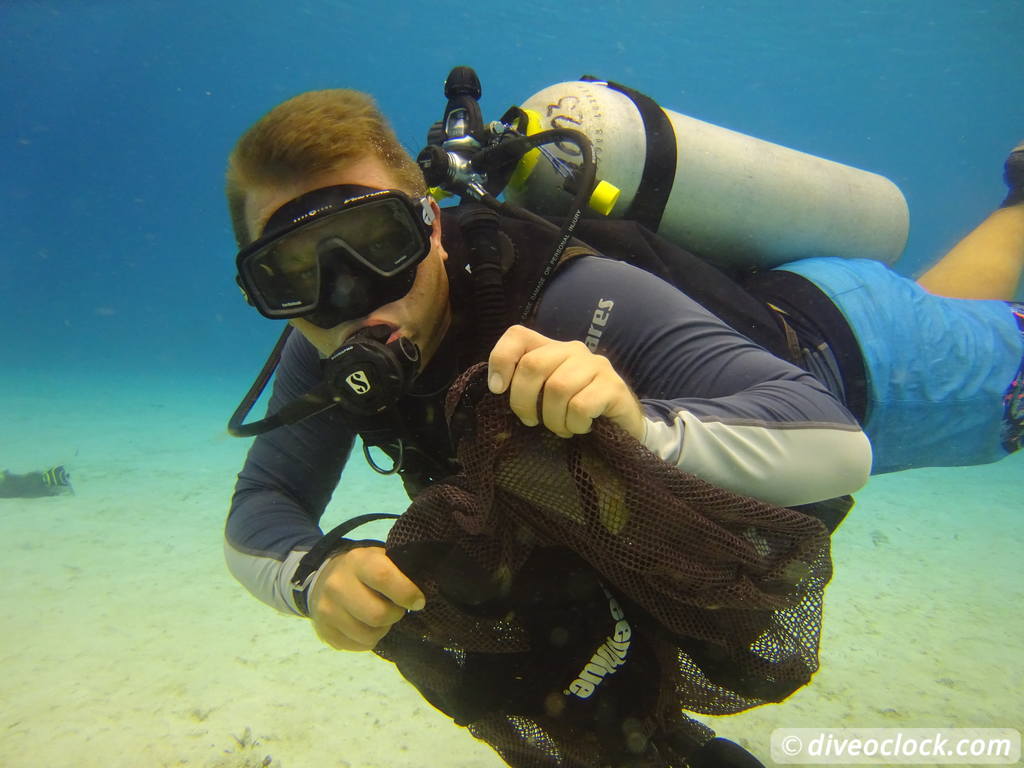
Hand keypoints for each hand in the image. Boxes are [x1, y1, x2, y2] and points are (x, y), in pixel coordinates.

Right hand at [308, 546, 424, 651]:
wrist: (323, 579)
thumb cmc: (364, 569)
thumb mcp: (380, 558)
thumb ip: (400, 569)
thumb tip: (428, 586)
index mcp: (357, 561)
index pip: (384, 577)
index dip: (406, 592)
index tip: (418, 601)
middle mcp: (337, 585)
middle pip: (377, 615)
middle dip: (395, 615)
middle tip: (396, 609)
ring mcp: (327, 610)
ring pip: (368, 635)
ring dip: (383, 630)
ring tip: (381, 618)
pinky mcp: (324, 631)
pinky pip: (358, 646)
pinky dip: (369, 640)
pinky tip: (366, 626)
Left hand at [487, 325, 644, 439]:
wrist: (624, 427)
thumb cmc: (577, 413)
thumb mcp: (545, 399)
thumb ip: (524, 391)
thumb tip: (496, 394)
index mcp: (552, 350)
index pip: (518, 336)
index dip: (501, 359)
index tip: (497, 389)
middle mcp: (574, 350)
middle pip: (533, 365)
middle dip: (523, 401)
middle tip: (531, 421)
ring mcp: (596, 366)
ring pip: (557, 388)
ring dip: (553, 419)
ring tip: (561, 428)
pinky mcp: (614, 387)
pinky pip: (581, 406)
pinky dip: (574, 424)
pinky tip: (582, 428)